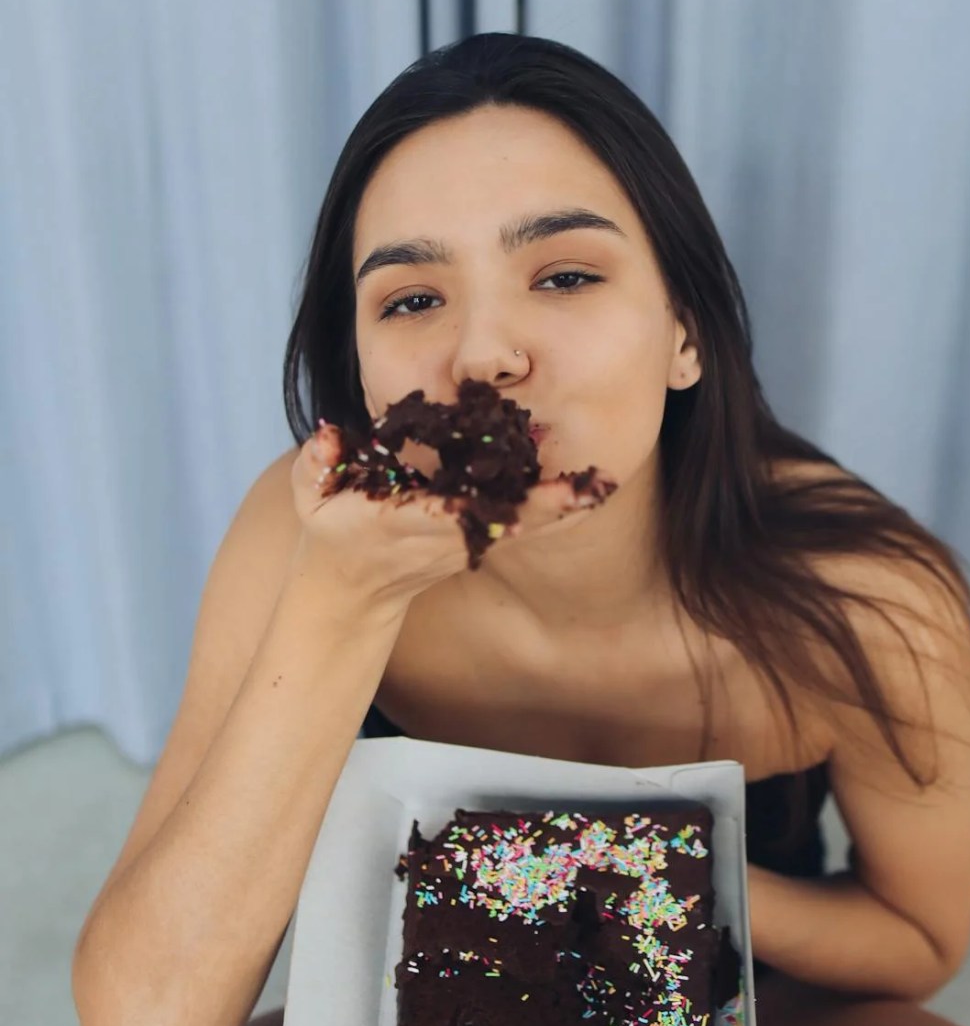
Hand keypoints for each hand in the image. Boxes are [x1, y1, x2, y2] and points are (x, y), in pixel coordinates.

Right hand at [290, 420, 614, 612]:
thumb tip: (327, 436)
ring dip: (561, 505)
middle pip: (499, 518)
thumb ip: (316, 464)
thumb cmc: (331, 531)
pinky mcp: (477, 538)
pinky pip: (523, 521)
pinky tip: (591, 490)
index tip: (510, 508)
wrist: (352, 589)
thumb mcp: (310, 497)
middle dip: (543, 506)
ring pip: (520, 521)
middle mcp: (442, 535)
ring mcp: (464, 541)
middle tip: (589, 488)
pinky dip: (557, 508)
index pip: (440, 516)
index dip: (473, 511)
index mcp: (401, 522)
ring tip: (602, 484)